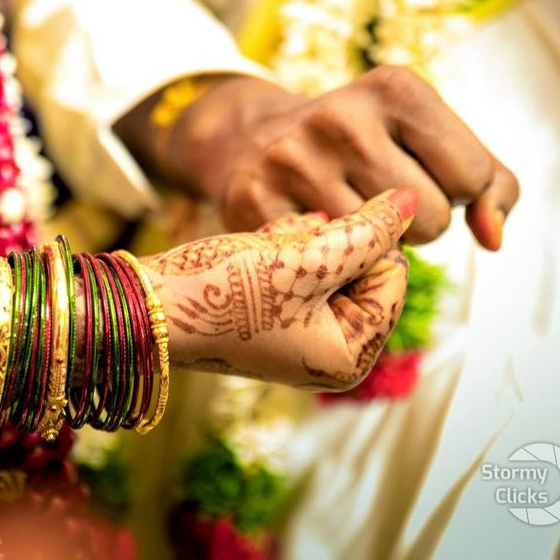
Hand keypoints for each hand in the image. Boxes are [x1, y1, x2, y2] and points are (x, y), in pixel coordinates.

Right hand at [143, 189, 415, 389]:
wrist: (147, 305)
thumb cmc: (222, 293)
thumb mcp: (303, 260)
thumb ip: (366, 232)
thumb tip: (412, 202)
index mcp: (348, 357)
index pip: (392, 275)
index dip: (358, 244)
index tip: (309, 241)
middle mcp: (329, 351)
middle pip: (361, 267)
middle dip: (323, 244)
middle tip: (278, 251)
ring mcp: (301, 332)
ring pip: (328, 258)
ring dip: (297, 241)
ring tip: (259, 251)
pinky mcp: (274, 312)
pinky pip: (298, 266)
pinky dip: (279, 248)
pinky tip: (250, 250)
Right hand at [162, 69, 518, 249]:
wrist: (252, 140)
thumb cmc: (360, 147)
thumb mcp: (427, 138)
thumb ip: (488, 183)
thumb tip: (493, 239)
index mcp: (395, 87)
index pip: (472, 177)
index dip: (455, 192)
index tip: (420, 175)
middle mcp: (341, 117)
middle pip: (431, 218)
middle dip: (417, 223)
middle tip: (379, 199)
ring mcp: (292, 159)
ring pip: (380, 248)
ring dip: (374, 245)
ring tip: (345, 212)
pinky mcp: (255, 200)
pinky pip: (326, 264)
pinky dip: (328, 261)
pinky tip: (310, 232)